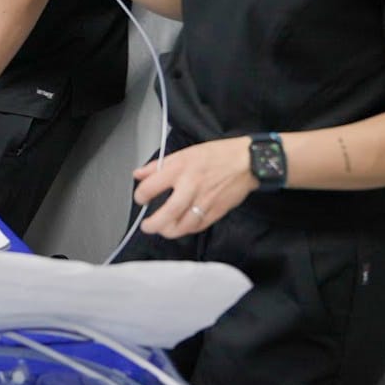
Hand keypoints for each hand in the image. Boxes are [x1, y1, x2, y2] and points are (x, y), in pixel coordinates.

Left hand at [132, 137, 257, 237]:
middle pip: (169, 212)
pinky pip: (198, 226)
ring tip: (162, 229)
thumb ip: (157, 166)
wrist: (246, 162)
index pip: (152, 186)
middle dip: (154, 223)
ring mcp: (205, 201)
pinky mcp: (217, 211)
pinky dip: (187, 229)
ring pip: (184, 225)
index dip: (141, 195)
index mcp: (179, 169)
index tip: (140, 198)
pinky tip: (181, 227)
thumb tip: (138, 174)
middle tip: (147, 226)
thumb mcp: (183, 154)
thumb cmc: (216, 155)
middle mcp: (190, 186)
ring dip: (170, 231)